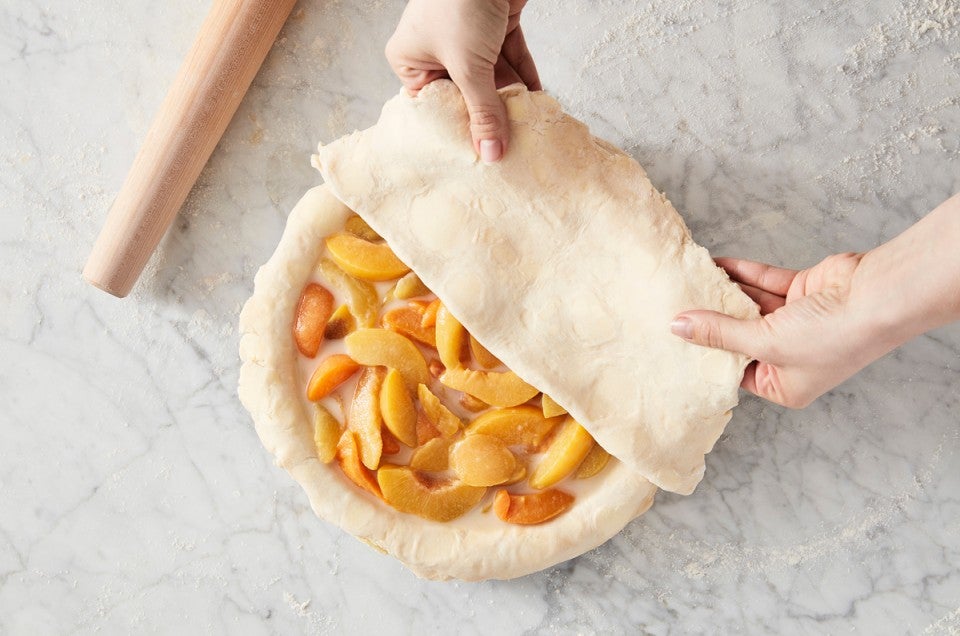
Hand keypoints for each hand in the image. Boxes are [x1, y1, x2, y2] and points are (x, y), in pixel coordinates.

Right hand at [385, 0, 539, 162]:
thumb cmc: (460, 4)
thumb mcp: (469, 67)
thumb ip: (484, 112)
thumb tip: (491, 155)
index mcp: (411, 60)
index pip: (435, 106)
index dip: (457, 131)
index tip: (478, 158)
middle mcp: (436, 50)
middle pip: (466, 95)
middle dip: (489, 117)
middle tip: (508, 149)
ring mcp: (468, 37)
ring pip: (492, 80)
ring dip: (511, 102)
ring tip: (528, 130)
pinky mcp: (496, 25)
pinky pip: (511, 59)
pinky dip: (525, 78)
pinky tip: (538, 102)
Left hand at [670, 254, 871, 407]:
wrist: (877, 297)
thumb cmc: (832, 337)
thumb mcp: (765, 343)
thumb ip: (720, 333)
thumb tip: (679, 328)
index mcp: (785, 385)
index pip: (736, 371)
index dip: (709, 354)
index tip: (677, 339)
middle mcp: (790, 356)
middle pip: (740, 336)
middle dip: (713, 320)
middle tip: (678, 306)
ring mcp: (796, 322)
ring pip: (750, 306)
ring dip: (725, 292)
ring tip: (692, 281)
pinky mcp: (801, 292)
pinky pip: (764, 282)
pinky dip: (742, 273)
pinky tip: (716, 264)